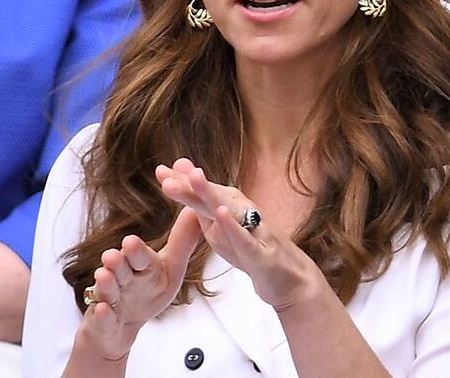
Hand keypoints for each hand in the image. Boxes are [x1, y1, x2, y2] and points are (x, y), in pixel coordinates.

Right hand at [78, 207, 201, 360]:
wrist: (121, 325)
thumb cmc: (147, 290)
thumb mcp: (169, 269)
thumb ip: (182, 243)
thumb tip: (195, 209)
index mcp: (141, 266)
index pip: (139, 256)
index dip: (135, 250)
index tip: (131, 241)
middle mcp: (123, 279)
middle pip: (120, 269)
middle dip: (116, 262)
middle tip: (112, 255)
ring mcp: (110, 300)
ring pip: (107, 290)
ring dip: (106, 284)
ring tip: (103, 275)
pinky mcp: (102, 323)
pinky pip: (102, 319)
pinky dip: (102, 315)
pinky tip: (103, 310)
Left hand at [156, 159, 324, 310]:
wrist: (290, 279)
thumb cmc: (252, 250)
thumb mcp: (221, 227)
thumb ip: (201, 202)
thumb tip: (181, 173)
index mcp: (230, 209)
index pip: (202, 193)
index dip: (181, 182)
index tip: (159, 170)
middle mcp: (243, 213)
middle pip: (212, 196)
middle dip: (189, 185)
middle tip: (165, 175)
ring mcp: (254, 232)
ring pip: (229, 210)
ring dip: (210, 193)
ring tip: (193, 177)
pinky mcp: (262, 254)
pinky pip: (246, 239)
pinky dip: (232, 226)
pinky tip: (219, 213)